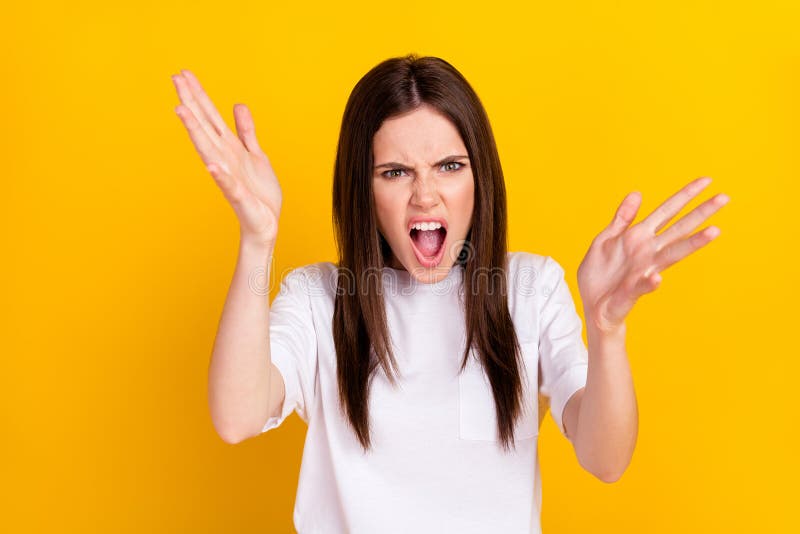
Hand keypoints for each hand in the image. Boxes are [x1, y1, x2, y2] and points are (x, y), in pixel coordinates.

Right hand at [172, 69, 281, 245]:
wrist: (266, 223)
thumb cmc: (259, 191)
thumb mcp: (255, 154)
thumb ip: (246, 131)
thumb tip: (237, 105)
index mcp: (229, 148)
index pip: (210, 117)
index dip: (199, 95)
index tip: (183, 74)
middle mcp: (224, 159)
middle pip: (204, 126)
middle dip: (191, 102)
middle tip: (175, 78)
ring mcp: (229, 177)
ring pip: (209, 151)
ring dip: (196, 131)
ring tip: (182, 111)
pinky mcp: (240, 197)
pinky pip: (229, 185)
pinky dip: (221, 176)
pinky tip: (212, 165)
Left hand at [577, 177, 729, 333]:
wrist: (593, 305)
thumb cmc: (600, 273)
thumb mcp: (606, 239)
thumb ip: (623, 218)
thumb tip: (637, 193)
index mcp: (640, 237)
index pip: (667, 212)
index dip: (685, 196)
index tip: (706, 181)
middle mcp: (648, 252)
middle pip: (679, 229)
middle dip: (700, 213)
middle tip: (724, 197)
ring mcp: (643, 271)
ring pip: (672, 255)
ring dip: (693, 243)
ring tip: (714, 231)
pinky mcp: (631, 291)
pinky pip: (642, 285)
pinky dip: (650, 282)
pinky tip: (657, 277)